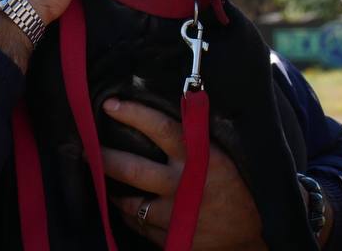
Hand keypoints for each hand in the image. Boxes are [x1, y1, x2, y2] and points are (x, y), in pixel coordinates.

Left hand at [101, 98, 265, 250]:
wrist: (256, 236)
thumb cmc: (242, 188)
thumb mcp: (226, 155)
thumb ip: (200, 136)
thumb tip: (181, 103)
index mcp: (200, 159)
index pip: (161, 129)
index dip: (134, 114)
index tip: (110, 105)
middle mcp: (183, 186)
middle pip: (132, 168)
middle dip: (103, 158)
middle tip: (85, 149)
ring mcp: (175, 216)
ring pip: (129, 202)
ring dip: (112, 192)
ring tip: (101, 181)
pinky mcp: (171, 239)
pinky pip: (140, 226)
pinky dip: (131, 216)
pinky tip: (126, 208)